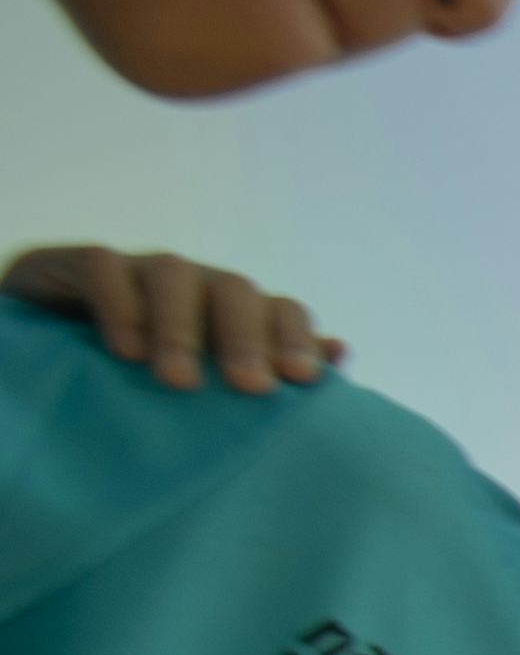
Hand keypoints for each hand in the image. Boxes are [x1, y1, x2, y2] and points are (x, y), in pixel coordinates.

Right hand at [5, 245, 343, 393]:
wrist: (45, 353)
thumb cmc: (139, 376)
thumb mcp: (204, 384)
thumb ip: (267, 369)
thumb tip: (339, 354)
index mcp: (233, 314)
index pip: (281, 310)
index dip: (295, 339)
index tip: (301, 382)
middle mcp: (195, 287)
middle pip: (235, 291)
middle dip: (246, 339)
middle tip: (249, 388)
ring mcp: (137, 271)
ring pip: (175, 275)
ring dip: (181, 328)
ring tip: (178, 380)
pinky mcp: (79, 266)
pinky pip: (105, 267)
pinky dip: (119, 304)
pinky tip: (122, 349)